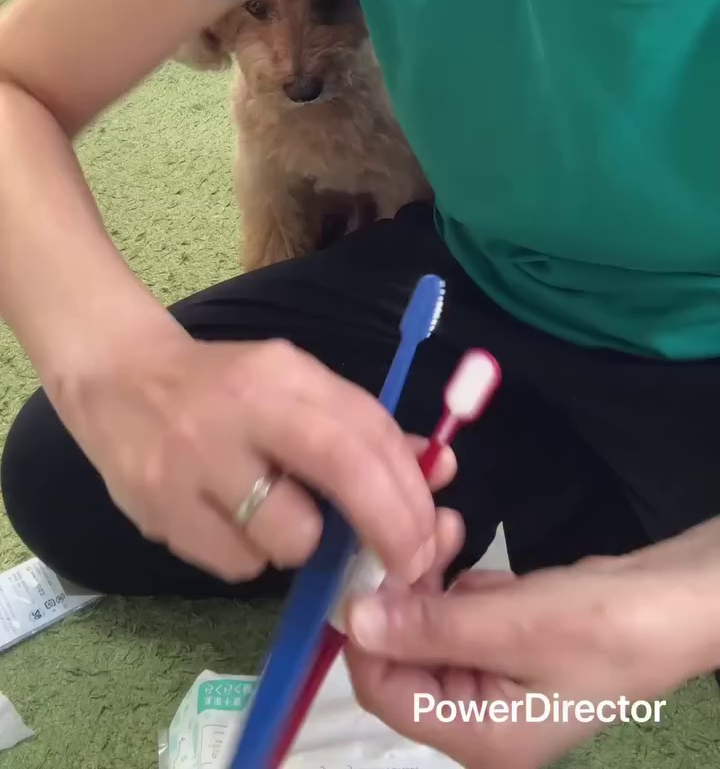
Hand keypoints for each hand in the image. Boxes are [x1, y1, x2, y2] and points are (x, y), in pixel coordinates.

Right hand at [56, 319, 442, 582]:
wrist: (118, 379)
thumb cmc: (224, 386)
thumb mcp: (292, 384)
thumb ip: (359, 426)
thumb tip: (434, 472)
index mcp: (281, 373)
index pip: (363, 432)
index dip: (408, 492)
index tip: (430, 534)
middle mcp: (240, 411)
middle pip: (341, 474)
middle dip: (388, 530)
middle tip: (405, 565)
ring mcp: (195, 462)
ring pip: (291, 539)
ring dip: (305, 544)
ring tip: (280, 516)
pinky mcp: (160, 511)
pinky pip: (239, 566)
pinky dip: (252, 556)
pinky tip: (232, 521)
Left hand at [345, 520, 719, 768]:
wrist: (676, 603)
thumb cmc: (602, 625)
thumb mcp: (512, 626)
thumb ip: (428, 626)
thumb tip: (353, 620)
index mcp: (475, 733)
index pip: (383, 692)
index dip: (365, 633)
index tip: (365, 564)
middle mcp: (477, 715)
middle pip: (404, 655)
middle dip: (404, 591)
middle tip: (417, 530)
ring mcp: (494, 678)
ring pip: (429, 625)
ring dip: (430, 577)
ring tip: (449, 526)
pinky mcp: (509, 645)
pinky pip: (459, 614)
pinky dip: (460, 582)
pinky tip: (474, 555)